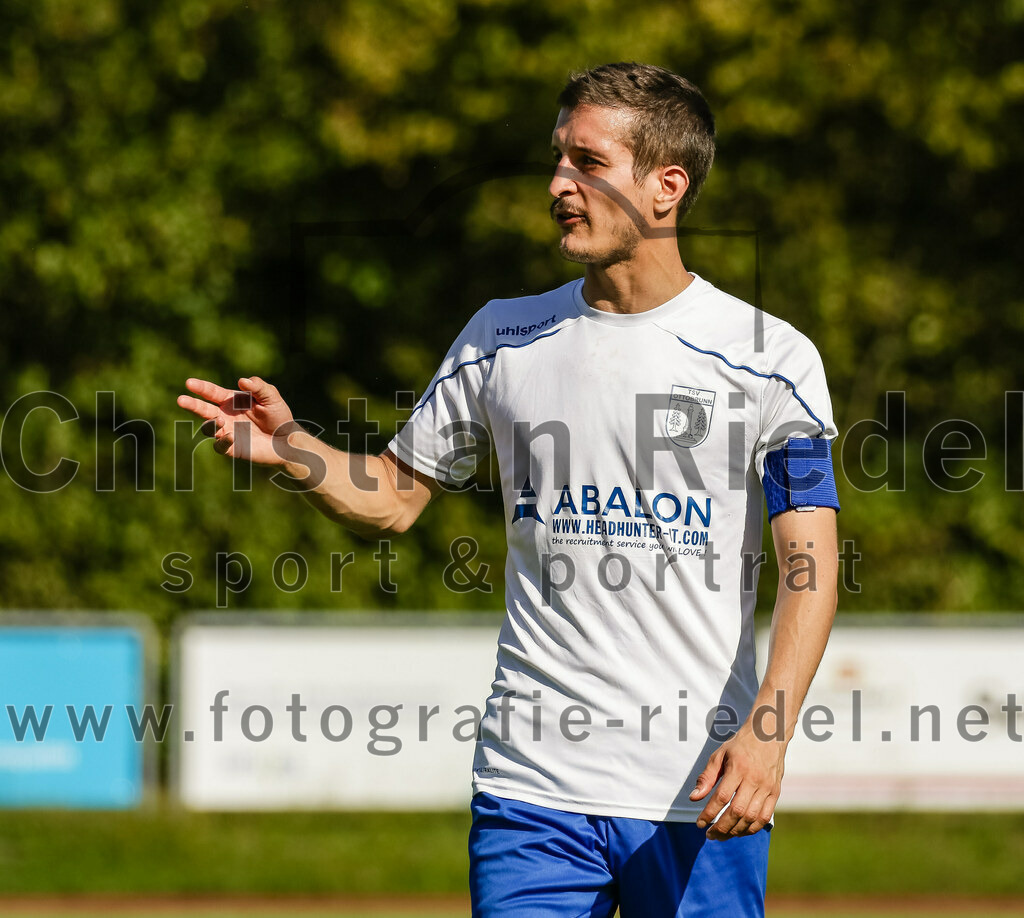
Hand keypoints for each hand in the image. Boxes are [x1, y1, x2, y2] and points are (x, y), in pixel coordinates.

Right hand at [177, 376, 296, 466]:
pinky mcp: (232, 448)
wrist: (287, 440)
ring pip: (209, 427)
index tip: (189, 383)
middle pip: (204, 409)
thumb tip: (242, 381)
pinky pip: (220, 446)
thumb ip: (259, 387)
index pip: (212, 392)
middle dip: (192, 404)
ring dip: (211, 423)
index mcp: (232, 401)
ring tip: (219, 419)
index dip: (201, 388)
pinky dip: (222, 441)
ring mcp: (227, 432)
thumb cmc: (278, 416)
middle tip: (181, 399)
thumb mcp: (272, 398)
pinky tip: (230, 436)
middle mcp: (225, 415)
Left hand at [688, 727, 785, 838]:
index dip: (709, 813)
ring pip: (751, 817)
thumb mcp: (719, 755)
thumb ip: (707, 777)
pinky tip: (740, 831)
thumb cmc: (740, 746)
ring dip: (736, 831)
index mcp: (738, 768)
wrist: (768, 736)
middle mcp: (754, 779)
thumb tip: (694, 797)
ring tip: (722, 835)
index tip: (700, 824)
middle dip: (721, 827)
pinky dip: (752, 828)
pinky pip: (765, 817)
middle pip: (737, 811)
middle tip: (710, 834)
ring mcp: (767, 788)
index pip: (722, 797)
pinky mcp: (775, 793)